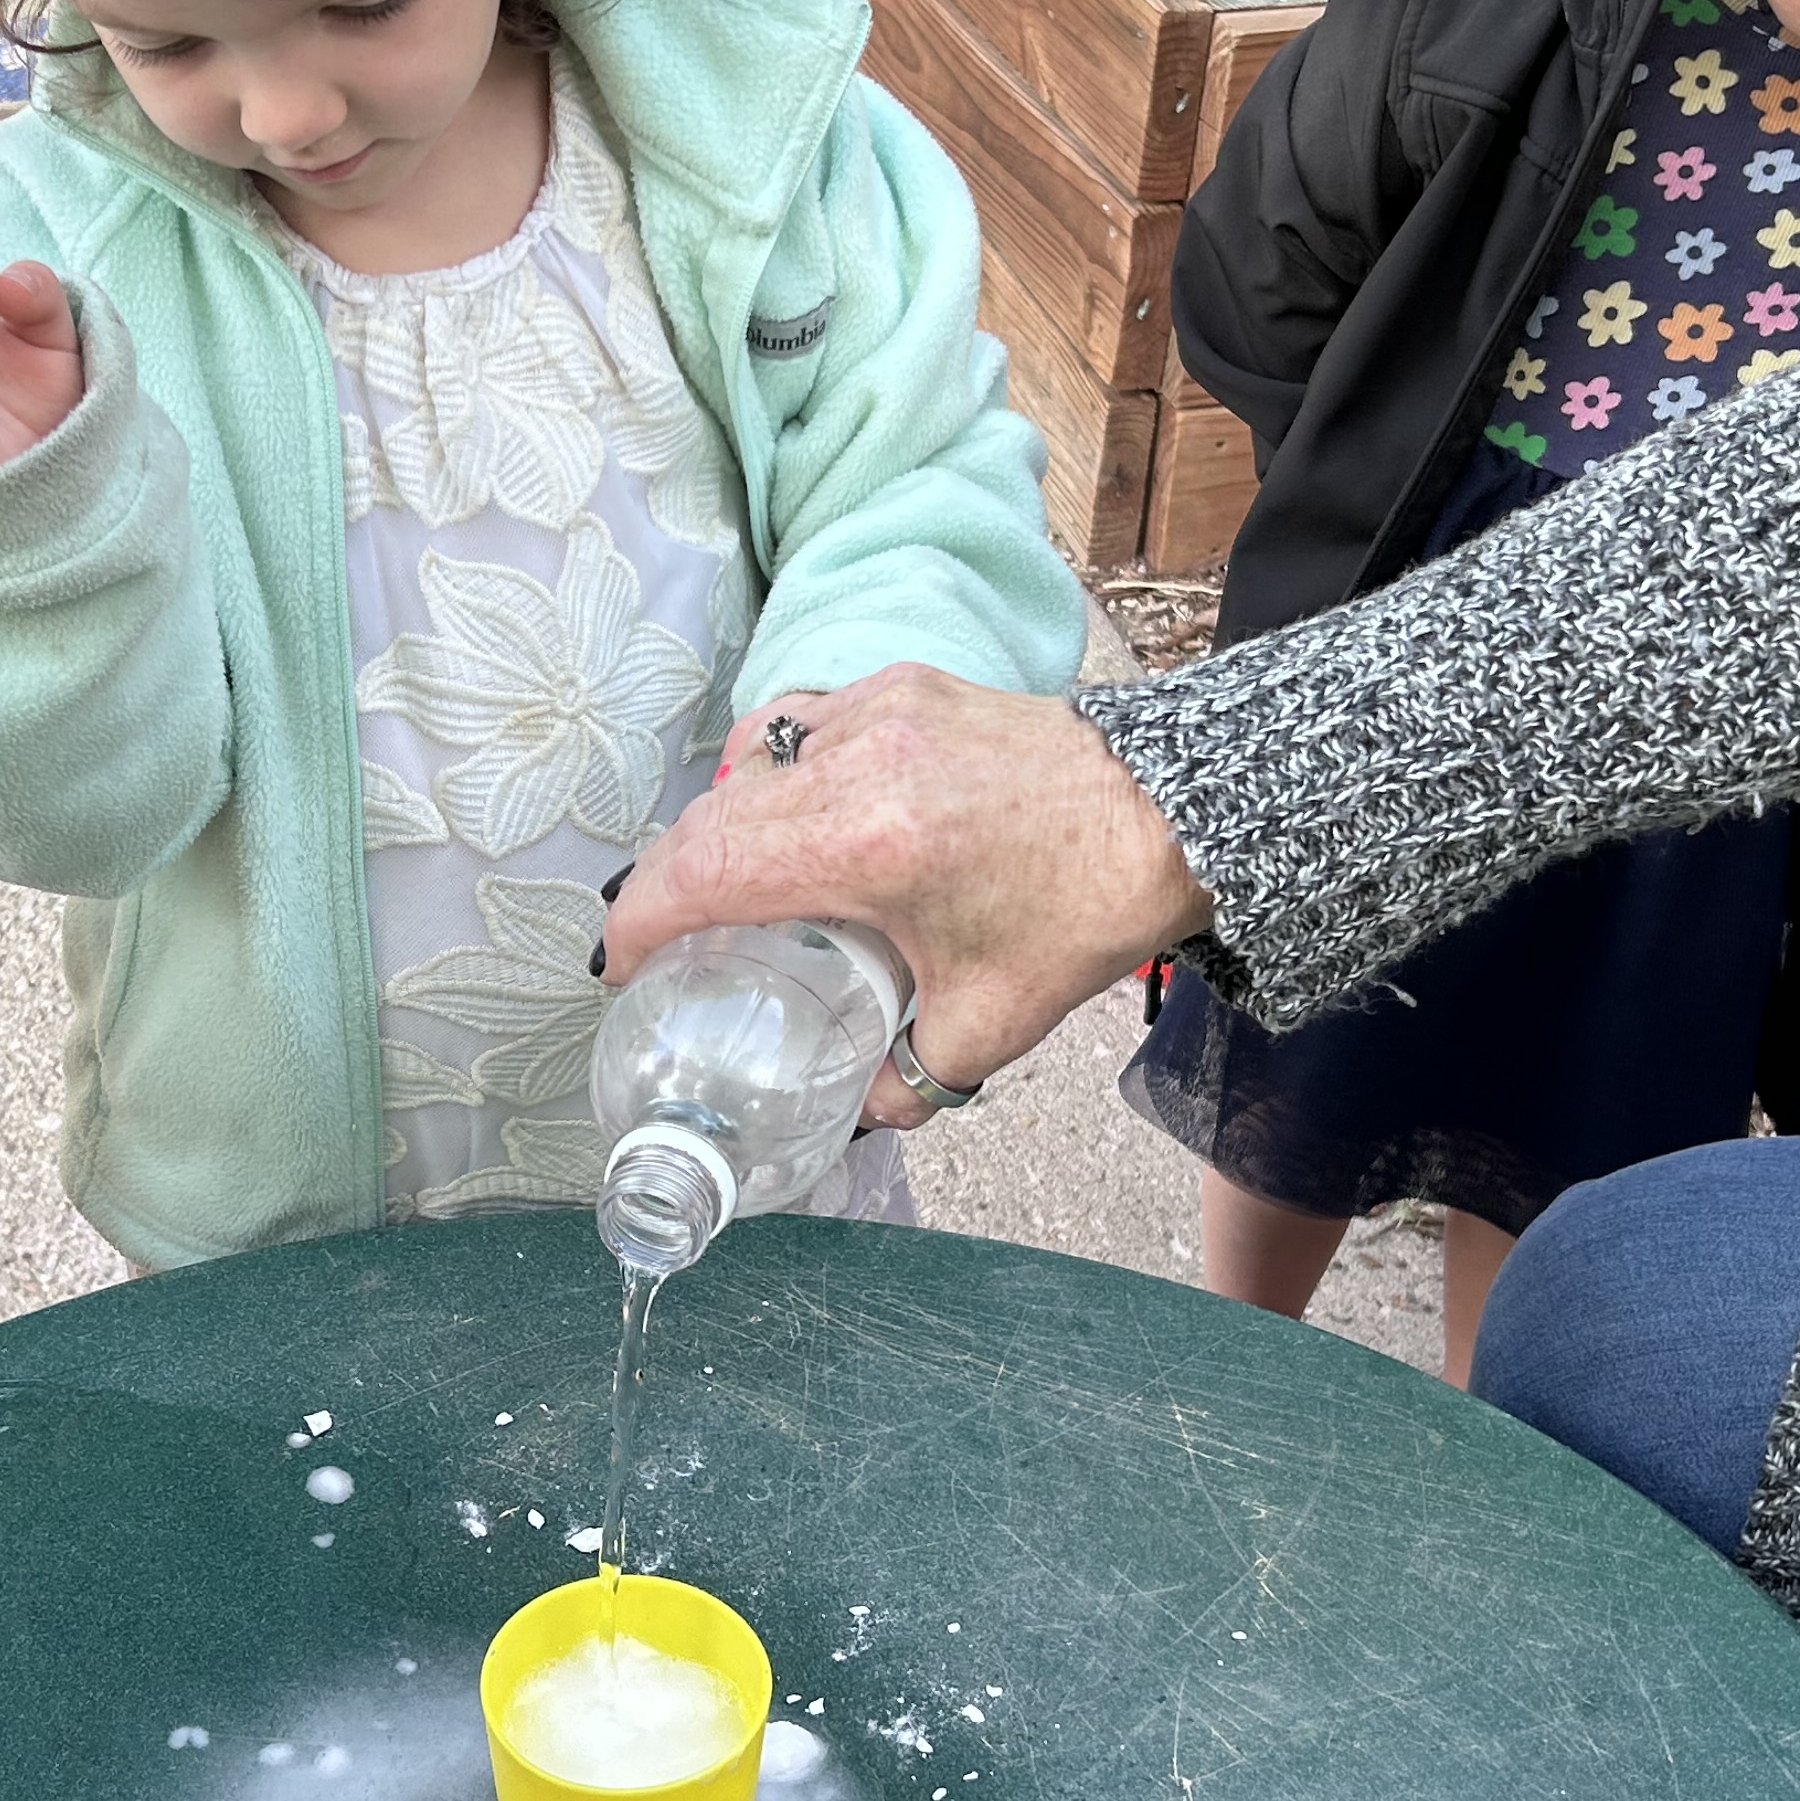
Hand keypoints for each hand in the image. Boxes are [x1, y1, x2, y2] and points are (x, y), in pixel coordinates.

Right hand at [607, 667, 1209, 1129]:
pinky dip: (773, 775)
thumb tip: (846, 1112)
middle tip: (657, 942)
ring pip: (746, 765)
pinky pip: (797, 727)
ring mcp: (875, 709)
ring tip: (722, 890)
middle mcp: (853, 760)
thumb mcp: (988, 1023)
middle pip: (707, 817)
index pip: (702, 869)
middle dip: (666, 881)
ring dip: (717, 827)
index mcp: (864, 841)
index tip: (622, 966)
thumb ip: (902, 1078)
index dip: (640, 920)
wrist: (1176, 809)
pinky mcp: (901, 687)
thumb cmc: (1085, 907)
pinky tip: (790, 819)